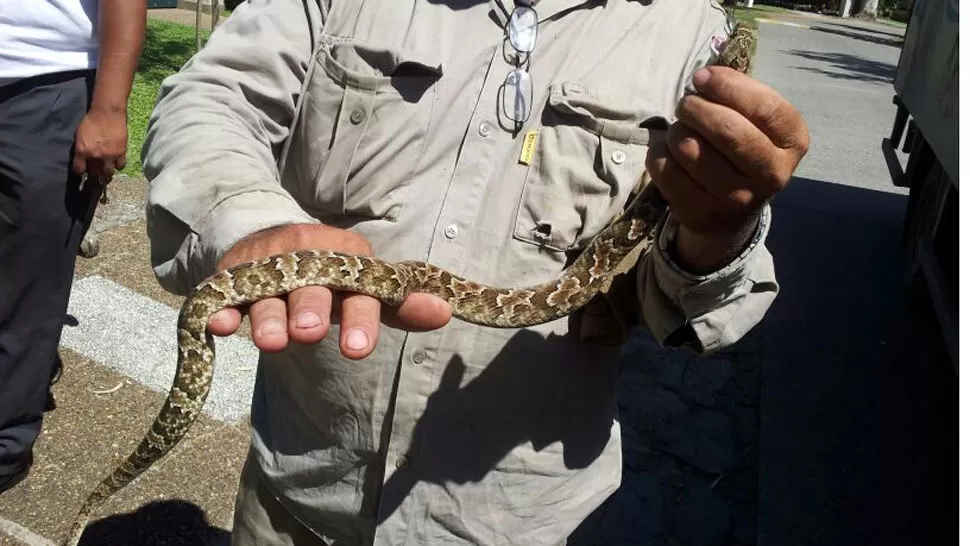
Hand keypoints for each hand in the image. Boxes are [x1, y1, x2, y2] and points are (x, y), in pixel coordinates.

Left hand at [73, 107, 128, 178]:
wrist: (107, 113)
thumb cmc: (91, 121)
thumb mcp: (79, 135)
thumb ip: (81, 147)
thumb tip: (82, 156)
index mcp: (82, 150)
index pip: (79, 169)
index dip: (80, 171)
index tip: (82, 171)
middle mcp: (95, 156)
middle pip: (94, 173)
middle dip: (94, 173)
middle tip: (95, 172)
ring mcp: (109, 155)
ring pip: (108, 172)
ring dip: (106, 173)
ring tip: (106, 171)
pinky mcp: (121, 153)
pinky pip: (120, 165)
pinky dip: (118, 165)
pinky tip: (116, 162)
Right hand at [208, 223, 452, 358]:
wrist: (280, 241)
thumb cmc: (337, 278)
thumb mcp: (370, 289)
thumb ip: (403, 306)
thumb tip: (446, 312)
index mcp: (348, 262)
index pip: (358, 292)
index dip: (359, 319)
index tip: (358, 348)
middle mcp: (308, 260)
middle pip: (309, 287)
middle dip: (309, 308)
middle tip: (309, 332)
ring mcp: (268, 267)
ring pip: (267, 294)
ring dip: (267, 316)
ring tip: (271, 342)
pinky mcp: (234, 275)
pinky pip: (225, 293)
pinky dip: (221, 308)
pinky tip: (218, 326)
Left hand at [647, 66, 808, 271]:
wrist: (731, 214)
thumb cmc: (744, 151)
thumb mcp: (759, 123)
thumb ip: (741, 95)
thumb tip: (704, 77)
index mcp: (793, 143)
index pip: (764, 107)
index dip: (728, 85)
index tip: (702, 77)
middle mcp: (770, 175)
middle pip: (727, 130)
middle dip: (696, 107)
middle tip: (686, 104)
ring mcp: (735, 199)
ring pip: (690, 149)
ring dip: (676, 130)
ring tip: (680, 130)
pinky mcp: (700, 213)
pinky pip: (666, 170)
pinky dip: (659, 153)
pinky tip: (669, 152)